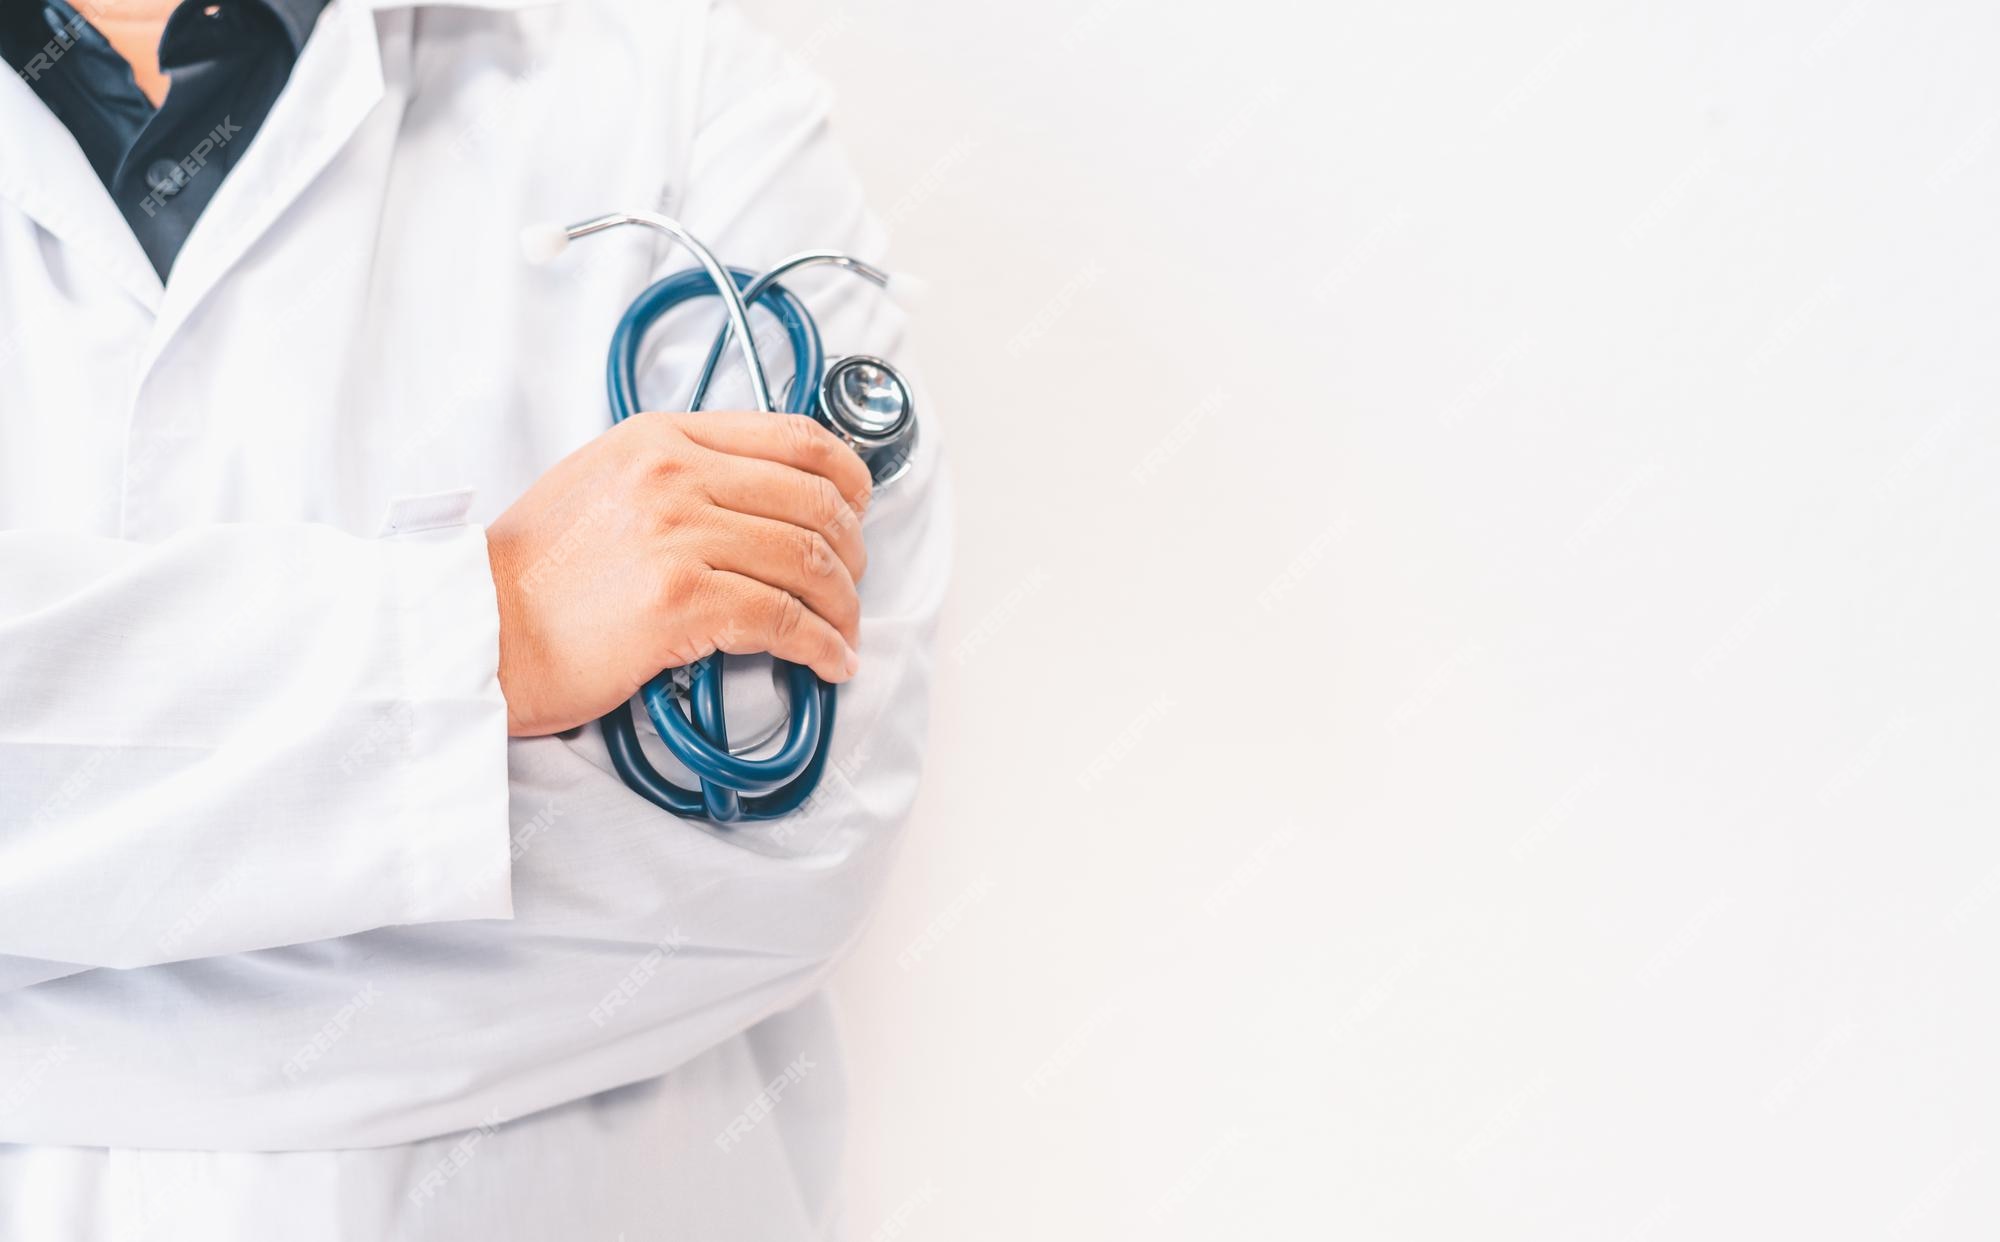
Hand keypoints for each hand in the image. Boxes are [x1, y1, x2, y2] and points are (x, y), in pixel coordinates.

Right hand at [487, 410, 871, 736]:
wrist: (475, 629)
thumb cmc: (532, 573)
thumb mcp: (601, 481)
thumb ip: (674, 472)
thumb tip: (755, 493)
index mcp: (661, 437)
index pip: (793, 436)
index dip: (848, 477)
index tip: (859, 510)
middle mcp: (674, 474)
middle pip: (813, 501)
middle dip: (851, 551)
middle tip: (852, 586)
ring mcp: (678, 534)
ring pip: (806, 561)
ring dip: (843, 606)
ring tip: (844, 633)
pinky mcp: (680, 600)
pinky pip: (784, 619)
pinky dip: (822, 645)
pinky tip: (829, 661)